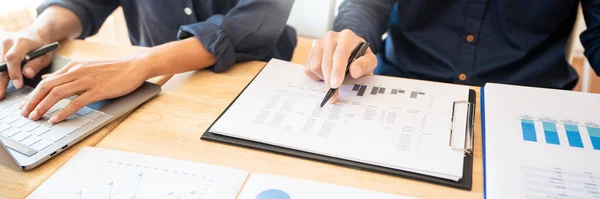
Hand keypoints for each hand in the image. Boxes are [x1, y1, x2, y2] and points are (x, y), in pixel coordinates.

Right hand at [0, 31, 52, 96]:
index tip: (18, 85)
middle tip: (0, 96)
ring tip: (0, 93)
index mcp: (21, 42)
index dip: (14, 73)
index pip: (13, 58)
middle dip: (0, 81)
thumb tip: (27, 74)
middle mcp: (7, 41)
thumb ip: (36, 64)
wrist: (34, 35)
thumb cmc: (41, 48)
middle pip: (0, 63)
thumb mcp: (45, 56)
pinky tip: (0, 85)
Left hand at [19, 58, 148, 123]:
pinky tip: (56, 119)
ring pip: (58, 93)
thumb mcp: (86, 68)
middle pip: (48, 87)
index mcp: (73, 67)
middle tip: (25, 114)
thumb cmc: (113, 70)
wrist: (134, 66)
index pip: (47, 80)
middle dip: (33, 101)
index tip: (26, 106)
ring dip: (44, 106)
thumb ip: (67, 74)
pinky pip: (76, 102)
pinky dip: (63, 111)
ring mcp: (87, 81)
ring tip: (36, 117)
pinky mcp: (98, 90)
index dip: (33, 94)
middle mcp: (77, 72)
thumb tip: (48, 79)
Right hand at [304, 29, 376, 102]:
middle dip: (329, 81)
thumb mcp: (369, 61)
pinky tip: (325, 75)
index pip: (340, 54)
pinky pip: (308, 68)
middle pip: (326, 63)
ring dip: (323, 78)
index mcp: (346, 37)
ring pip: (315, 66)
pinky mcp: (311, 51)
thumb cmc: (360, 57)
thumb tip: (354, 71)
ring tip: (333, 79)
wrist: (350, 52)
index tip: (336, 85)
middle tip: (333, 96)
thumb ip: (364, 65)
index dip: (337, 71)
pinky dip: (316, 76)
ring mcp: (319, 43)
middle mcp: (331, 37)